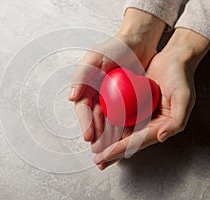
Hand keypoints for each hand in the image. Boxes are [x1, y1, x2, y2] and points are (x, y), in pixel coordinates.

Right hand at [69, 8, 165, 163]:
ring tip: (110, 151)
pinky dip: (123, 129)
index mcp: (87, 88)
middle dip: (96, 136)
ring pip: (108, 123)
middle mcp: (97, 96)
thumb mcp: (94, 57)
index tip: (88, 136)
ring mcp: (112, 101)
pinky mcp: (127, 103)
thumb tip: (71, 97)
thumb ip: (82, 75)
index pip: (83, 109)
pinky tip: (124, 140)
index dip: (85, 123)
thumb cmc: (115, 47)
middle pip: (95, 120)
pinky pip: (124, 118)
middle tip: (99, 150)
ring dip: (108, 137)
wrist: (138, 43)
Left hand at [94, 28, 209, 169]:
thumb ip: (177, 120)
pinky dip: (111, 128)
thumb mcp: (183, 97)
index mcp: (162, 126)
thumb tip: (162, 137)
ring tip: (97, 153)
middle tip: (99, 162)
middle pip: (130, 142)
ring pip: (124, 134)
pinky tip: (100, 133)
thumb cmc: (180, 77)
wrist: (173, 61)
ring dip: (110, 144)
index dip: (122, 149)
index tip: (107, 155)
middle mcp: (151, 124)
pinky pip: (122, 120)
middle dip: (114, 153)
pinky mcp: (135, 108)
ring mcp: (142, 117)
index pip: (139, 141)